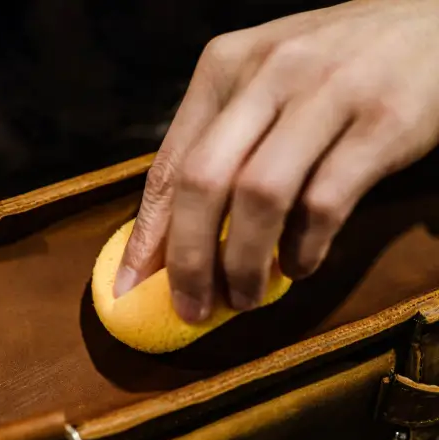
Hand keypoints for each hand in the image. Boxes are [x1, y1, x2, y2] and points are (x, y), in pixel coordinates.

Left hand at [116, 0, 438, 321]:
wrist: (433, 23)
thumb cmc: (335, 66)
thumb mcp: (262, 85)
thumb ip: (219, 145)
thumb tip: (173, 237)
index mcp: (225, 66)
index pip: (169, 164)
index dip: (147, 235)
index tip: (133, 286)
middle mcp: (268, 74)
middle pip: (203, 183)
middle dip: (188, 260)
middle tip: (192, 308)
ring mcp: (327, 94)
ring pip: (259, 197)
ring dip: (245, 263)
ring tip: (245, 297)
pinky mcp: (382, 122)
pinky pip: (325, 203)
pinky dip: (304, 248)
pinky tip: (300, 265)